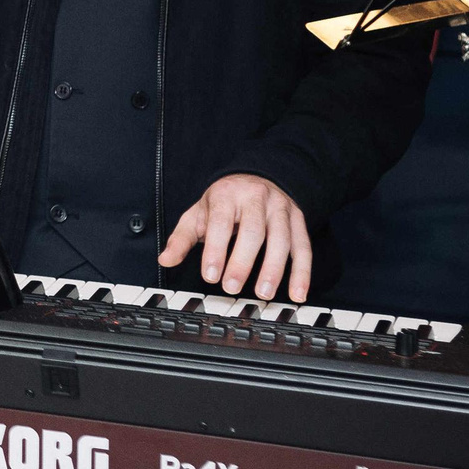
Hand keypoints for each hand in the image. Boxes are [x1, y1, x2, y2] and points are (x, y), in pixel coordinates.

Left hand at [158, 173, 311, 301]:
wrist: (258, 176)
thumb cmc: (225, 201)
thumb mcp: (199, 213)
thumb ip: (183, 238)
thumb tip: (165, 260)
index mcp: (227, 195)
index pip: (221, 222)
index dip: (216, 249)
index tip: (210, 274)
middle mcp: (256, 198)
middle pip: (253, 231)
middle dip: (242, 261)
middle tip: (232, 287)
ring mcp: (280, 208)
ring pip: (281, 239)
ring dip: (274, 269)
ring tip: (263, 293)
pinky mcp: (298, 220)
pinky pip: (303, 247)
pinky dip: (302, 272)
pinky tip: (297, 292)